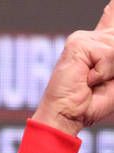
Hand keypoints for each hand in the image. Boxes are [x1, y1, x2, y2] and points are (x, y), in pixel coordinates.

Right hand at [32, 2, 113, 135]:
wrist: (67, 116)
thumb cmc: (91, 102)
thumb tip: (113, 47)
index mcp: (101, 45)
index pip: (110, 19)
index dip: (112, 11)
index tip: (112, 5)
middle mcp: (91, 37)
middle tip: (98, 82)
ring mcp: (83, 39)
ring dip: (111, 71)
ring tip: (92, 82)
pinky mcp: (77, 43)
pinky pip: (108, 54)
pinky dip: (102, 72)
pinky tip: (86, 79)